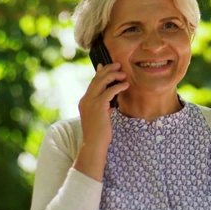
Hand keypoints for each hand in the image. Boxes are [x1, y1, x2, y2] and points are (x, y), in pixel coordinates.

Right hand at [74, 62, 127, 180]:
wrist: (94, 144)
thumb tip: (110, 103)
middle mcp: (86, 99)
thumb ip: (103, 107)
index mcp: (85, 101)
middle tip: (118, 64)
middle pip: (97, 78)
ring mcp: (91, 102)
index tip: (107, 65)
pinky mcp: (98, 106)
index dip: (100, 72)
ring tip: (123, 74)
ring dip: (114, 75)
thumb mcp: (100, 117)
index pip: (93, 82)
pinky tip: (125, 85)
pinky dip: (118, 86)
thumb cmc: (99, 133)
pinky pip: (109, 91)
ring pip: (102, 81)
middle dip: (108, 69)